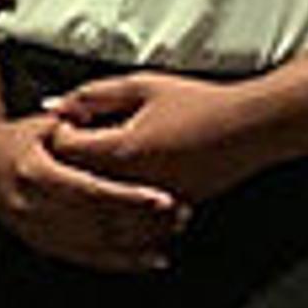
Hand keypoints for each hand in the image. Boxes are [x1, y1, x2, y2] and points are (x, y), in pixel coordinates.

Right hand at [0, 106, 188, 272]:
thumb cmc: (16, 138)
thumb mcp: (45, 123)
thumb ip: (78, 129)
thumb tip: (113, 129)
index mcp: (34, 173)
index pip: (92, 191)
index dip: (130, 198)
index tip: (164, 200)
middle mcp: (31, 206)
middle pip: (98, 222)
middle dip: (142, 223)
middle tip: (179, 217)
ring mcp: (34, 229)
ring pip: (94, 245)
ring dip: (136, 245)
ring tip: (170, 235)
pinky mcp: (39, 244)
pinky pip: (84, 258)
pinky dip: (118, 261)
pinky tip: (145, 259)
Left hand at [42, 69, 273, 208]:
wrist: (250, 127)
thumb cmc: (201, 104)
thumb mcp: (142, 86)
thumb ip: (94, 95)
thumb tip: (57, 105)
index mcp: (120, 149)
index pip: (63, 148)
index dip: (57, 133)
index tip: (66, 124)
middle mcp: (132, 182)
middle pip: (75, 182)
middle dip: (68, 164)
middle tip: (75, 146)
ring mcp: (151, 202)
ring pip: (100, 210)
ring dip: (89, 193)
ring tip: (92, 172)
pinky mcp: (169, 211)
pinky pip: (132, 220)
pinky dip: (120, 210)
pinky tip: (122, 193)